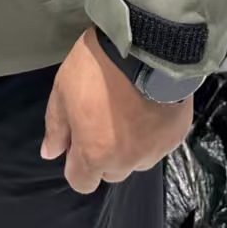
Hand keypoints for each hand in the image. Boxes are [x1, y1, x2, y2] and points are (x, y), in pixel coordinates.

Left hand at [41, 27, 193, 194]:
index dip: (76, 163)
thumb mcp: (63, 90)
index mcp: (95, 154)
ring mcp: (155, 150)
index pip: (82, 182)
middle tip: (103, 117)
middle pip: (111, 171)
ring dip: (130, 145)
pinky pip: (159, 144)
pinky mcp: (176, 136)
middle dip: (104, 153)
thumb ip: (56, 127)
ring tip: (128, 110)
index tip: (78, 138)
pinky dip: (152, 131)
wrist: (144, 45)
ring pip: (137, 159)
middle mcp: (126, 161)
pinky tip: (148, 105)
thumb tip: (50, 153)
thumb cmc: (96, 66)